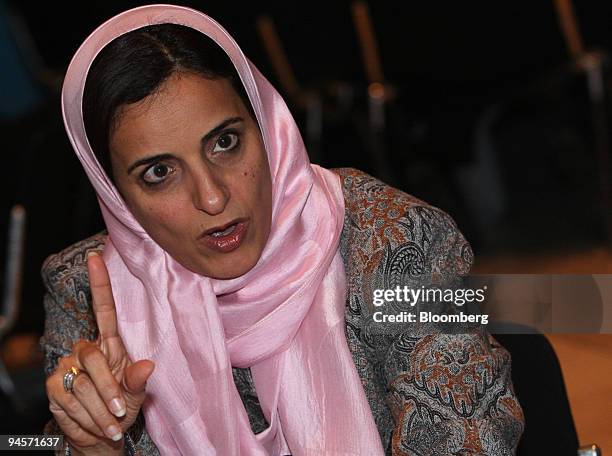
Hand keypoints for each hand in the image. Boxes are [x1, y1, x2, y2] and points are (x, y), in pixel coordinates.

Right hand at [46, 252, 154, 454]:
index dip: (100, 284)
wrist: (100, 434)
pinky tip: (93, 422)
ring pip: (83, 383)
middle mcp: (87, 349)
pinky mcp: (54, 384)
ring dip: (100, 409)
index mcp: (111, 344)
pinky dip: (85, 416)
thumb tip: (148, 365)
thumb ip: (139, 380)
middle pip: (94, 357)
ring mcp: (69, 366)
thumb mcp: (136, 393)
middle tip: (120, 412)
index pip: (105, 309)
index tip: (96, 258)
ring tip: (111, 422)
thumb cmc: (121, 405)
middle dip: (109, 390)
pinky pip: (69, 397)